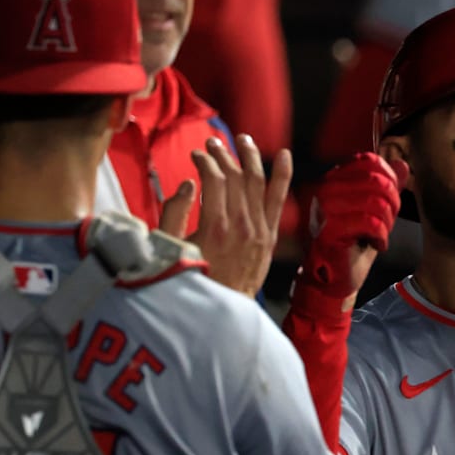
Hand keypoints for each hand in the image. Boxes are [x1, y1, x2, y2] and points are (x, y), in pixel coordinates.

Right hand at [159, 134, 292, 296]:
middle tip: (211, 144)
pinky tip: (285, 155)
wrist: (219, 314)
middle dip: (223, 155)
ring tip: (243, 140)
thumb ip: (174, 214)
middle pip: (235, 177)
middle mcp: (241, 225)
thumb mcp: (169, 250)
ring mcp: (258, 230)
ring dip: (249, 157)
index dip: (205, 162)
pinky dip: (283, 176)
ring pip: (257, 183)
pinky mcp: (269, 237)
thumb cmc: (190, 281)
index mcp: (215, 227)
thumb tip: (188, 184)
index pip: (214, 179)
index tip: (194, 155)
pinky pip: (278, 201)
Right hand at [292, 153, 403, 312]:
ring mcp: (325, 208)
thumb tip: (402, 164)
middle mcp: (326, 188)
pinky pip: (371, 223)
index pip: (371, 162)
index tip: (389, 203)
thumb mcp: (375, 211)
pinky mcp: (329, 230)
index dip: (390, 181)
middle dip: (392, 205)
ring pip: (377, 203)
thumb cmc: (352, 243)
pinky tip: (375, 245)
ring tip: (379, 235)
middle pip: (378, 181)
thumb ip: (388, 186)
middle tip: (385, 224)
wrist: (332, 278)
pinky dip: (381, 237)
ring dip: (386, 224)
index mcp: (335, 179)